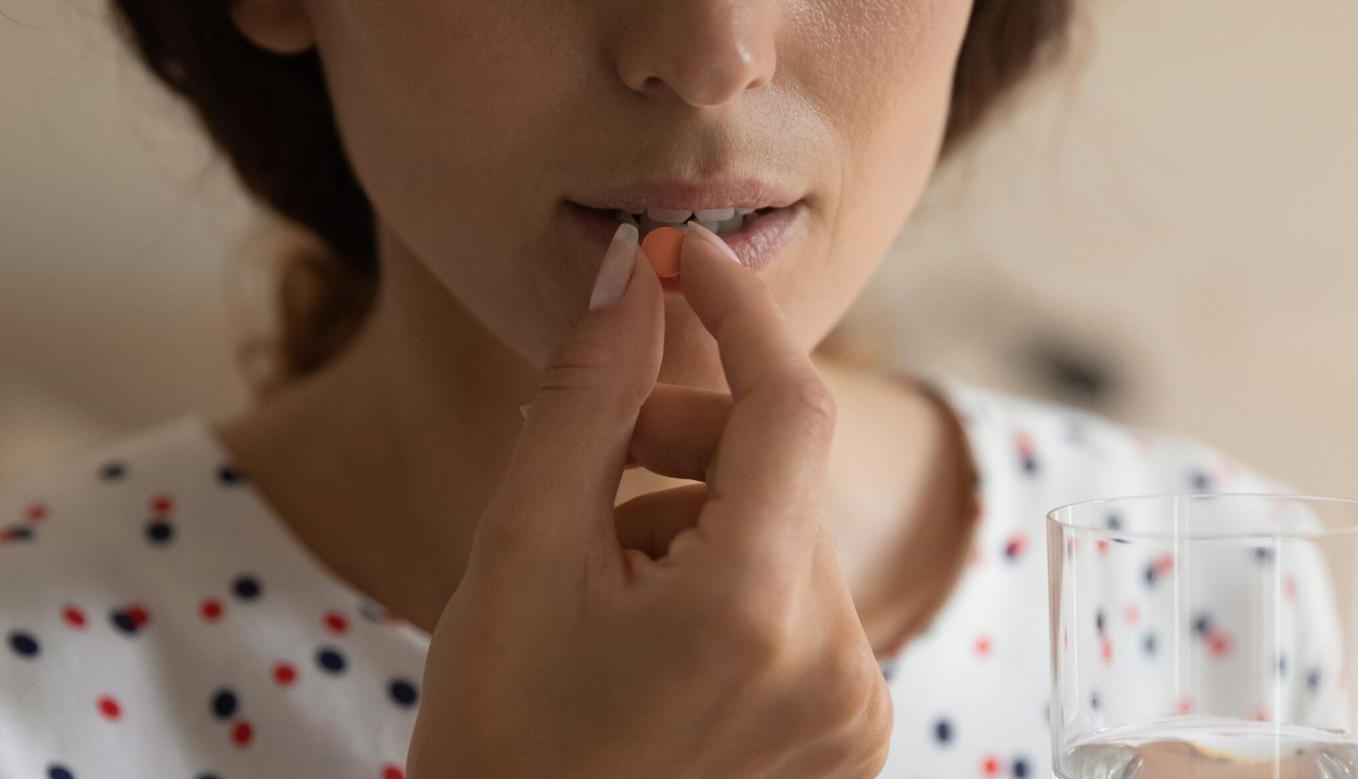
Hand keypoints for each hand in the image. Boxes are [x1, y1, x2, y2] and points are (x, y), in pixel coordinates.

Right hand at [407, 222, 892, 777]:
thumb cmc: (502, 733)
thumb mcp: (519, 553)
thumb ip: (586, 399)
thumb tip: (632, 274)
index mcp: (752, 610)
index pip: (789, 402)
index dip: (736, 311)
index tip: (678, 258)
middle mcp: (835, 662)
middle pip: (786, 470)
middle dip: (690, 442)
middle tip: (598, 472)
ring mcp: (855, 710)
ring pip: (792, 536)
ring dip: (705, 519)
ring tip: (611, 585)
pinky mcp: (855, 737)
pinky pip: (808, 607)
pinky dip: (737, 586)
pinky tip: (659, 636)